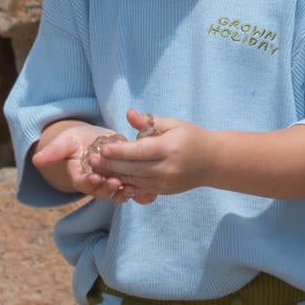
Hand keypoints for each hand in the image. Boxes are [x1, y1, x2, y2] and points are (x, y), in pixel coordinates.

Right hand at [31, 122, 152, 203]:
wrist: (91, 139)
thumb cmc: (74, 140)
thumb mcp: (63, 142)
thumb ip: (52, 152)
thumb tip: (35, 159)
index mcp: (80, 176)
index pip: (83, 183)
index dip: (88, 182)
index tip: (94, 178)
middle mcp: (96, 183)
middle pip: (103, 191)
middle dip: (110, 188)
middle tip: (117, 183)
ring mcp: (111, 181)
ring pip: (119, 192)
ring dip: (127, 192)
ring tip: (136, 189)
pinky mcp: (125, 177)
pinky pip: (133, 188)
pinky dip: (141, 192)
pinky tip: (151, 192)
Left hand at [88, 109, 217, 197]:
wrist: (212, 162)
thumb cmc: (191, 137)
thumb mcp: (173, 124)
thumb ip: (149, 122)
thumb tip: (129, 114)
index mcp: (169, 148)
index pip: (140, 151)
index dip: (120, 151)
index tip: (103, 148)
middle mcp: (167, 168)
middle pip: (133, 169)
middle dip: (111, 165)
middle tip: (92, 160)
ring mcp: (165, 182)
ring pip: (134, 181)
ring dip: (114, 176)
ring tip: (97, 170)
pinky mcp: (164, 191)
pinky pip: (140, 189)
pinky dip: (126, 184)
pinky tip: (112, 179)